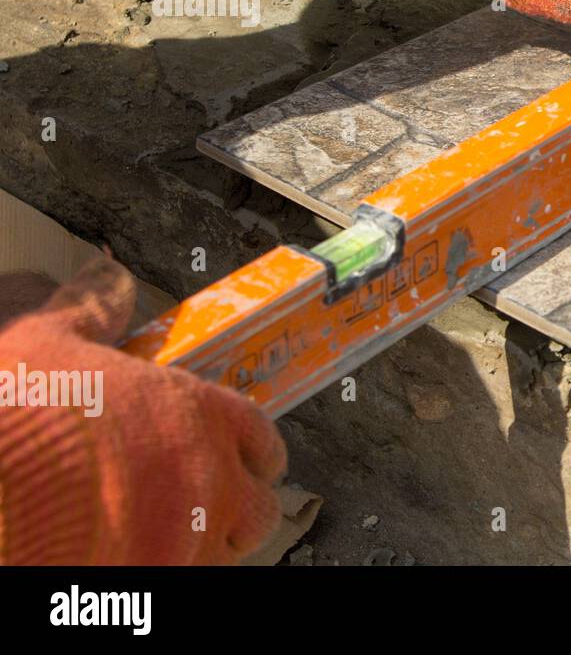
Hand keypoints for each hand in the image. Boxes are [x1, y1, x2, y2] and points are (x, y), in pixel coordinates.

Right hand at [0, 257, 284, 564]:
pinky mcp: (162, 581)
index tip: (249, 455)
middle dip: (243, 504)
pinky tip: (140, 560)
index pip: (260, 436)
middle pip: (260, 504)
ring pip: (230, 550)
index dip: (256, 448)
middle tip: (214, 503)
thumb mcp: (49, 344)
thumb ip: (91, 311)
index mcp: (198, 416)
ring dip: (213, 542)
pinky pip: (189, 578)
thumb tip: (109, 276)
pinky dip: (175, 569)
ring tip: (180, 536)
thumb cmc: (22, 416)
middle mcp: (210, 478)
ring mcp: (190, 538)